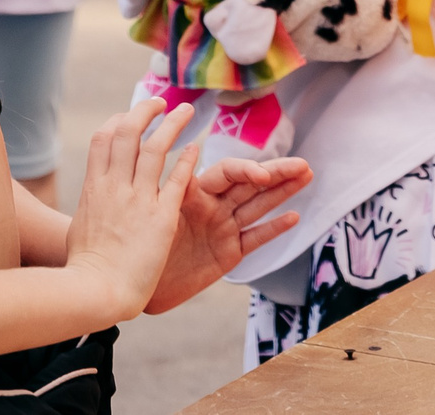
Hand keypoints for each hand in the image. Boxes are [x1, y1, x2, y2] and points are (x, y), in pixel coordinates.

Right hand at [62, 99, 197, 319]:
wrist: (96, 290)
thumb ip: (91, 206)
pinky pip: (177, 180)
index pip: (104, 137)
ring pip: (155, 147)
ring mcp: (138, 200)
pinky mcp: (161, 218)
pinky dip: (187, 160)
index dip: (119, 120)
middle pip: (128, 132)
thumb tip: (91, 199)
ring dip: (172, 124)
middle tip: (161, 102)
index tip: (132, 116)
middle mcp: (115, 186)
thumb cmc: (86, 267)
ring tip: (186, 111)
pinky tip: (196, 147)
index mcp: (94, 187)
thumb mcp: (81, 226)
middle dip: (145, 110)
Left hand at [145, 155, 311, 313]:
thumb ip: (176, 185)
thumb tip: (189, 151)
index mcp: (196, 192)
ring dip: (282, 192)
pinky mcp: (228, 254)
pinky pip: (254, 238)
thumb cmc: (135, 242)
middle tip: (303, 165)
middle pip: (251, 185)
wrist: (127, 282)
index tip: (263, 175)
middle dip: (277, 173)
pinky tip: (293, 217)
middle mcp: (214, 207)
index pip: (228, 172)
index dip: (247, 170)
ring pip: (258, 206)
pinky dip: (273, 228)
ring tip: (307, 176)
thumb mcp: (156, 211)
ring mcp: (223, 229)